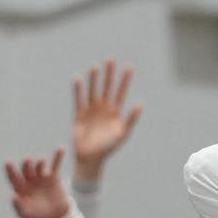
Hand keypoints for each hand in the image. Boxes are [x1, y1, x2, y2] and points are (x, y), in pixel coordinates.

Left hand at [5, 149, 69, 217]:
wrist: (54, 215)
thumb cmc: (37, 214)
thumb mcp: (25, 214)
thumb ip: (18, 206)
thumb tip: (12, 196)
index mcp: (20, 187)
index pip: (13, 177)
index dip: (10, 170)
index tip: (8, 162)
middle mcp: (29, 179)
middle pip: (26, 169)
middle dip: (26, 164)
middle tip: (27, 161)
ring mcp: (41, 176)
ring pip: (39, 166)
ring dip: (39, 162)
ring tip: (41, 161)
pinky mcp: (53, 176)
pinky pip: (55, 165)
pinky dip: (57, 156)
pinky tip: (60, 148)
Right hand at [71, 58, 141, 181]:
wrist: (91, 157)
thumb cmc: (109, 147)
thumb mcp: (123, 132)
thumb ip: (131, 118)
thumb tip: (140, 102)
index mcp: (115, 112)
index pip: (121, 91)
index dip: (125, 79)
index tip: (129, 66)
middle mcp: (103, 108)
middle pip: (106, 87)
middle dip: (109, 74)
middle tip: (111, 59)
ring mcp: (91, 110)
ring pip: (92, 90)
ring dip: (93, 79)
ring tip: (95, 66)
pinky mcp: (79, 114)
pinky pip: (78, 99)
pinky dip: (78, 90)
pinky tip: (77, 78)